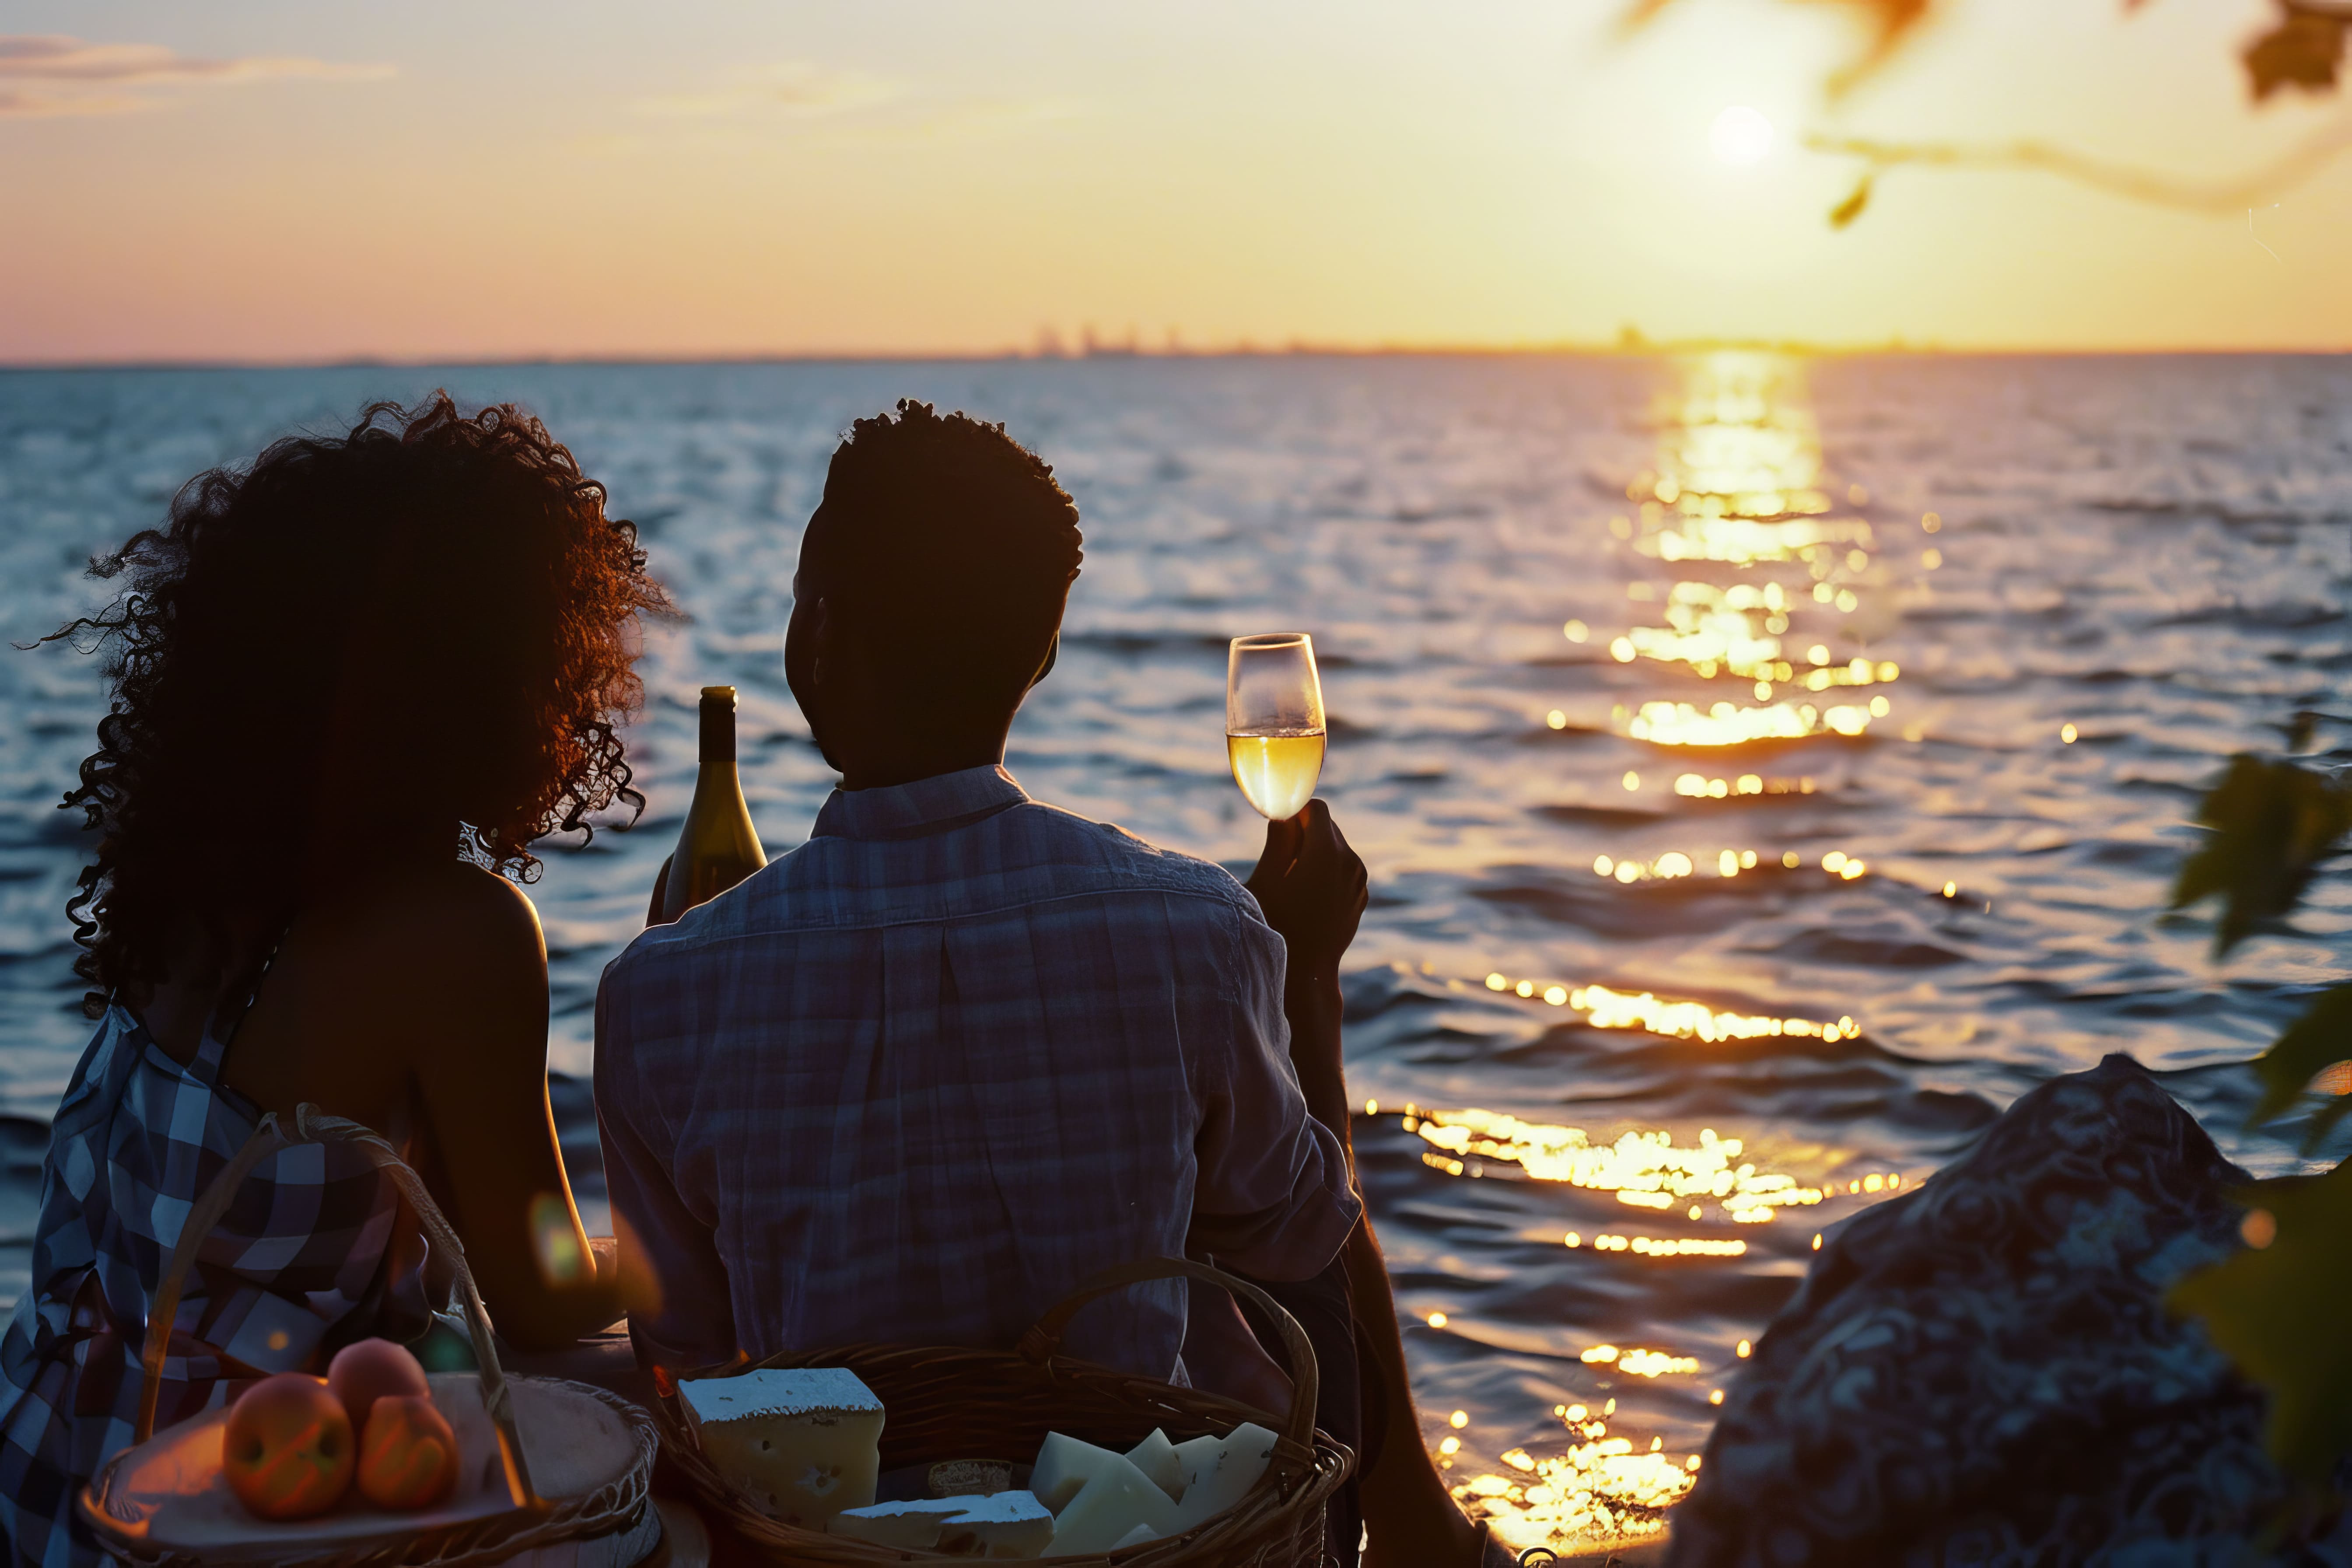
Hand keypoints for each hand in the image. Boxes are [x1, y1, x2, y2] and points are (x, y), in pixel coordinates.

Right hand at [1245, 799, 1366, 989]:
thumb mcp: (1266, 880)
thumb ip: (1278, 841)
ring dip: (1315, 851)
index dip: (1294, 811)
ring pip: (1337, 847)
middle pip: (1328, 826)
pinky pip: (1343, 868)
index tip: (1276, 826)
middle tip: (1279, 856)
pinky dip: (1327, 870)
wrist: (1306, 973)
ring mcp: (1358, 880)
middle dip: (1304, 831)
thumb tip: (1285, 816)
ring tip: (1292, 880)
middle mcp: (1350, 861)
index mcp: (1326, 852)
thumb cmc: (1276, 926)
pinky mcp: (1360, 896)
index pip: (1316, 808)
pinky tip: (1307, 896)